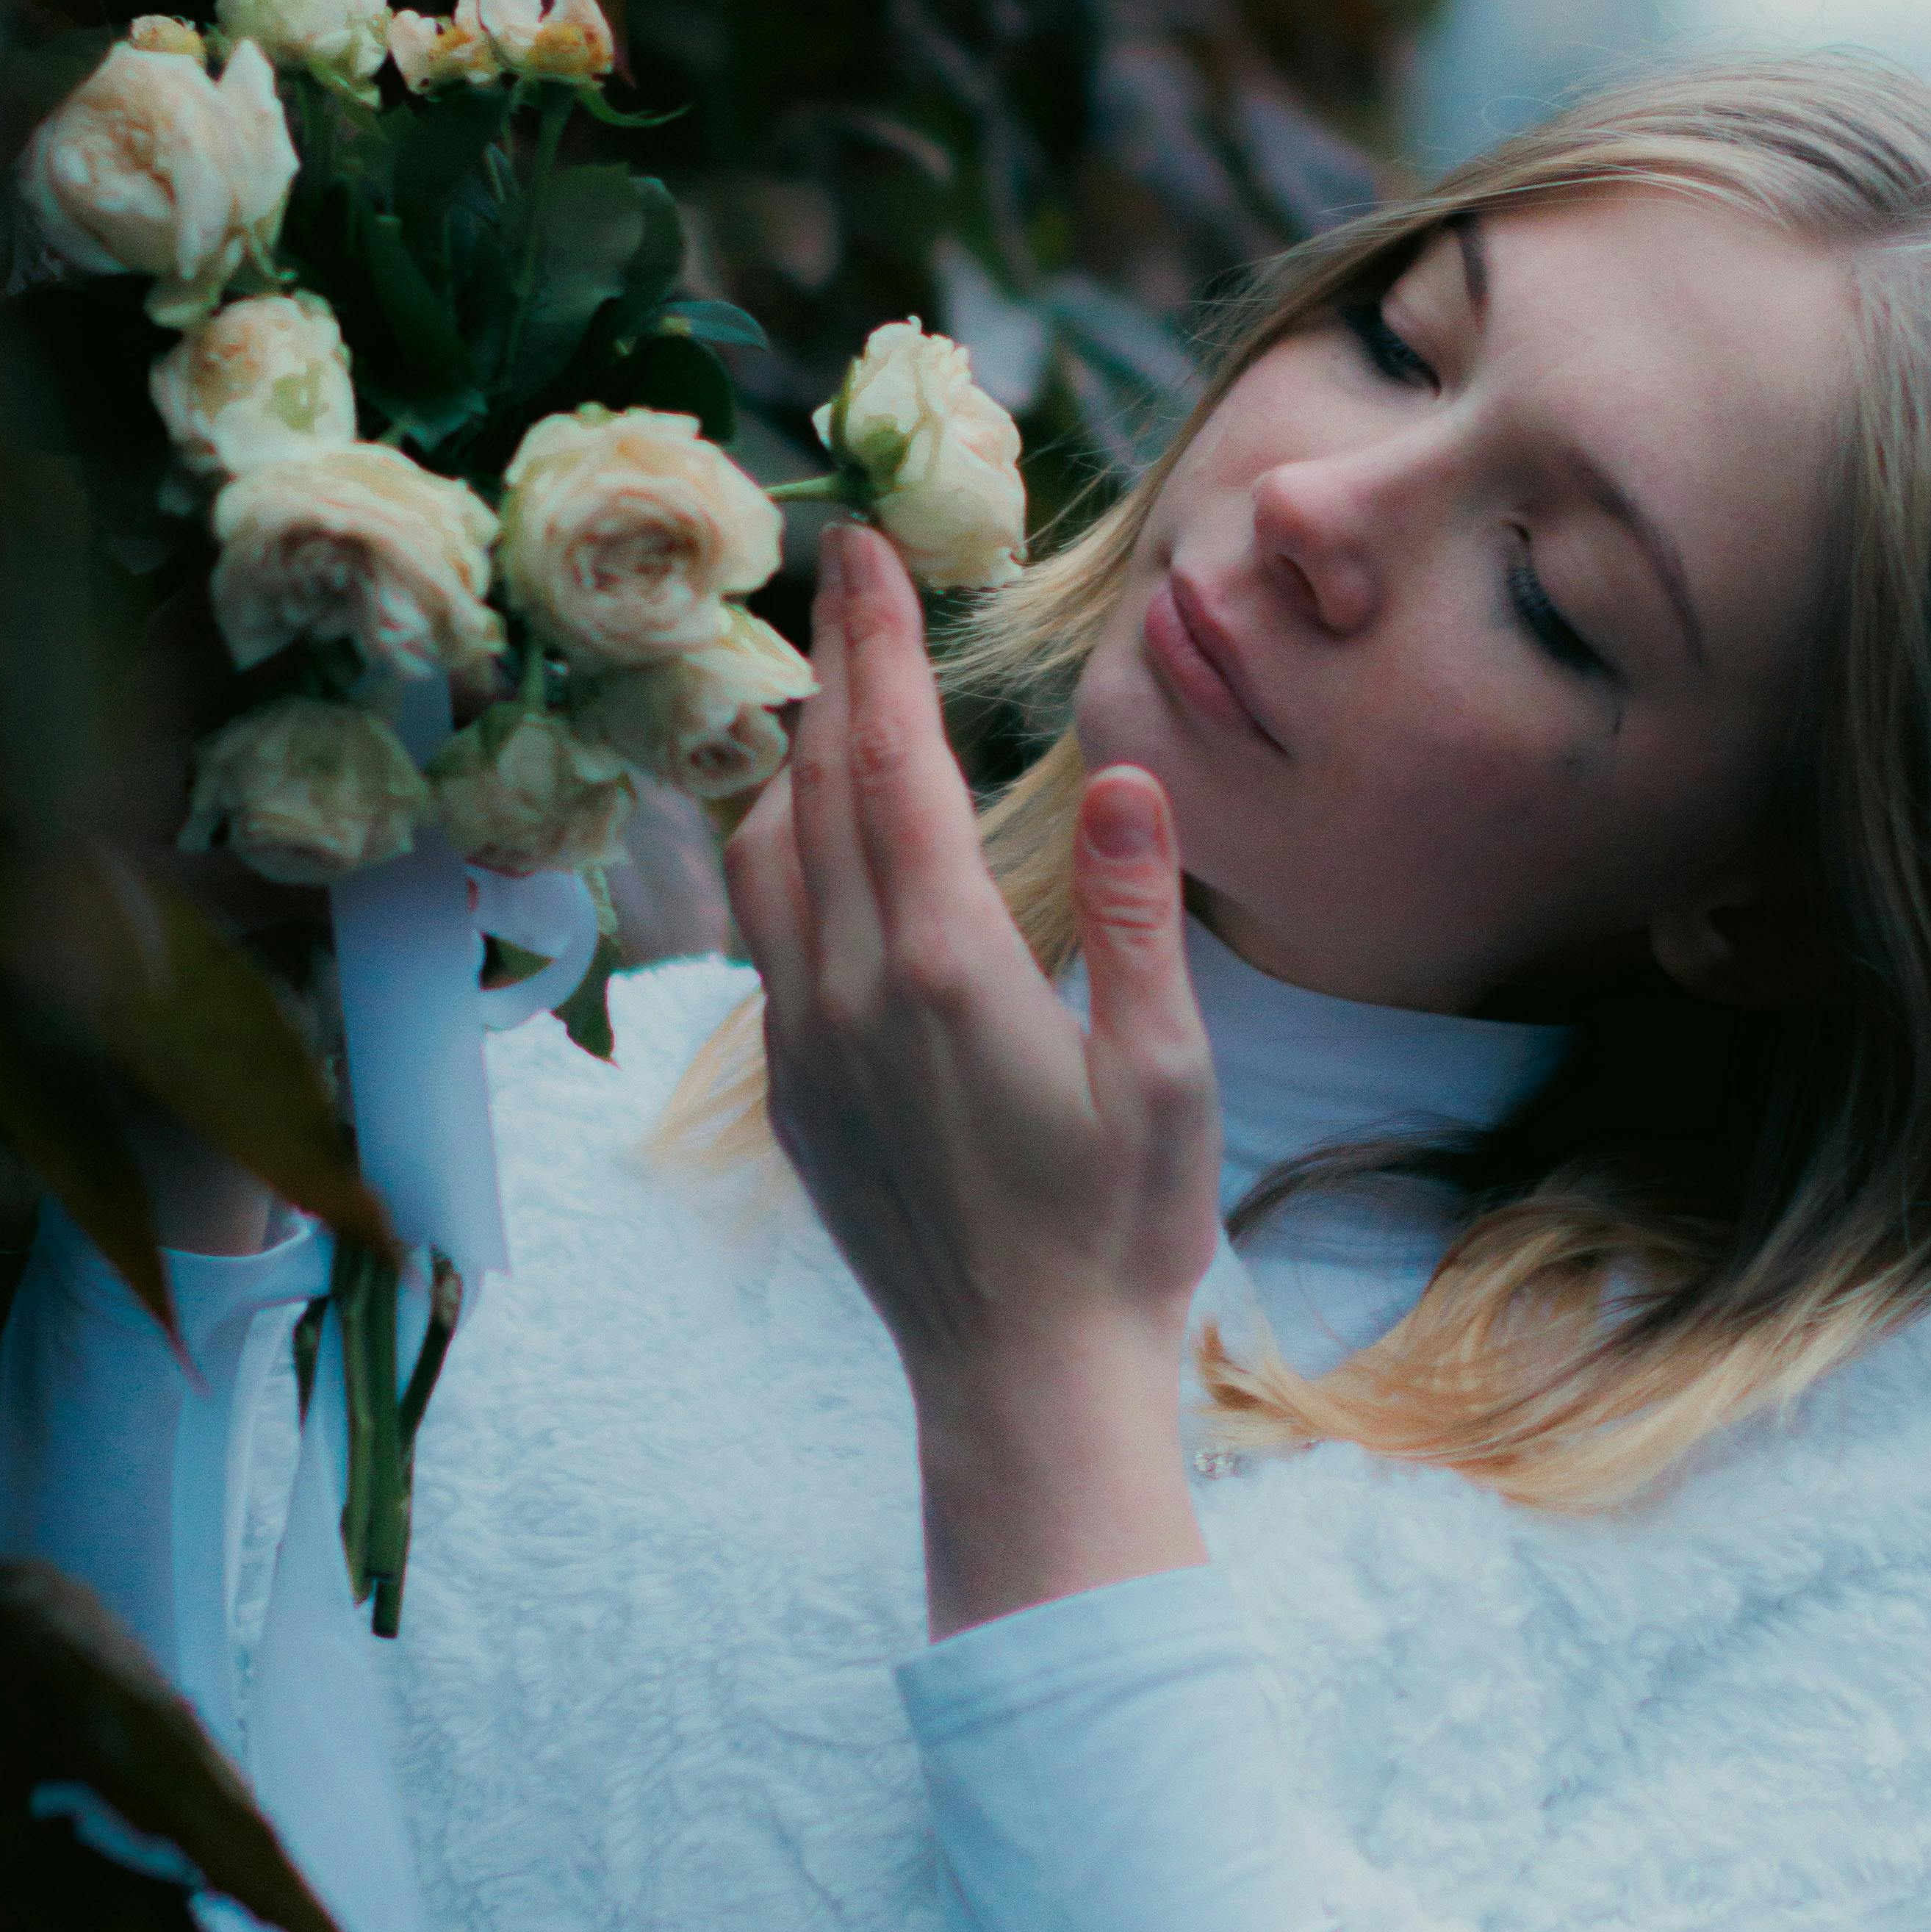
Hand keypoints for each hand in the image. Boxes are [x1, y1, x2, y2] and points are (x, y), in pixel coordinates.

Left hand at [724, 521, 1221, 1631]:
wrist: (1021, 1382)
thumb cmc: (1118, 1236)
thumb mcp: (1168, 1076)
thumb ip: (1139, 918)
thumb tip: (1123, 776)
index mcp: (946, 967)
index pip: (895, 762)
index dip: (880, 645)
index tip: (866, 549)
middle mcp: (850, 990)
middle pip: (819, 785)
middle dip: (831, 667)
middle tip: (841, 572)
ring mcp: (806, 1043)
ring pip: (765, 854)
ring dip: (789, 756)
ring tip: (817, 687)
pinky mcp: (795, 1092)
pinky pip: (762, 935)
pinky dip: (777, 849)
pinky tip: (806, 837)